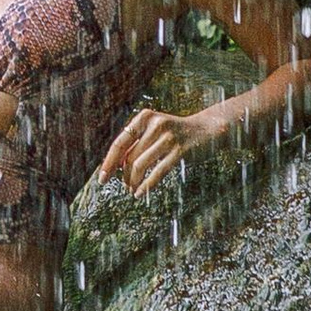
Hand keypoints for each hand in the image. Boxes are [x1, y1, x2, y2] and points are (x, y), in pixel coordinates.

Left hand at [97, 106, 213, 197]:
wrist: (207, 129)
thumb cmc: (176, 133)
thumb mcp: (154, 129)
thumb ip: (137, 143)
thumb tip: (116, 165)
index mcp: (144, 117)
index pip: (120, 143)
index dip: (109, 162)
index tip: (102, 178)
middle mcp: (155, 124)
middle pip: (130, 157)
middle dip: (124, 175)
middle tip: (124, 186)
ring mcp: (168, 137)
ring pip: (141, 165)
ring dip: (134, 181)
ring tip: (132, 190)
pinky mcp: (180, 151)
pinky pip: (158, 171)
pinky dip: (147, 185)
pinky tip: (141, 193)